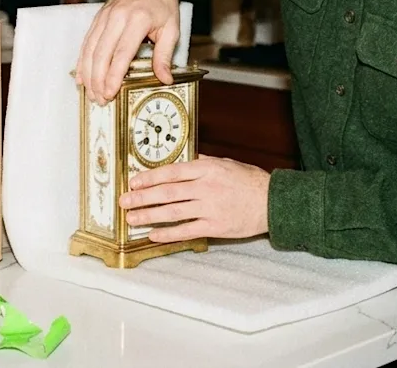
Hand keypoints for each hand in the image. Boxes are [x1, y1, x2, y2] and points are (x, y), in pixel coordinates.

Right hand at [75, 0, 179, 103]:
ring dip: (88, 74)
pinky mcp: (98, 18)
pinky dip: (82, 60)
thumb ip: (165, 55)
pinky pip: (86, 42)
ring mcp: (105, 17)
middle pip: (101, 54)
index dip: (114, 76)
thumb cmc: (162, 3)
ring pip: (90, 49)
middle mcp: (117, 18)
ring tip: (91, 93)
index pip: (122, 53)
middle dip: (98, 80)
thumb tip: (164, 78)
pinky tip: (81, 76)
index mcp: (138, 20)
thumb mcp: (172, 28)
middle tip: (100, 99)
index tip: (110, 92)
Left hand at [118, 155, 270, 242]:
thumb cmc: (250, 181)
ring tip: (132, 218)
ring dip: (149, 215)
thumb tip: (182, 160)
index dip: (150, 177)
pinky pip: (187, 230)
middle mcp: (206, 187)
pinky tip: (153, 235)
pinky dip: (168, 233)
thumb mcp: (226, 163)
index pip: (172, 172)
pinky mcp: (215, 226)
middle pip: (167, 192)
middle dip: (142, 197)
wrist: (272, 202)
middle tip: (124, 201)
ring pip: (173, 211)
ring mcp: (210, 208)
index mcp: (207, 169)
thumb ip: (203, 162)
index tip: (134, 181)